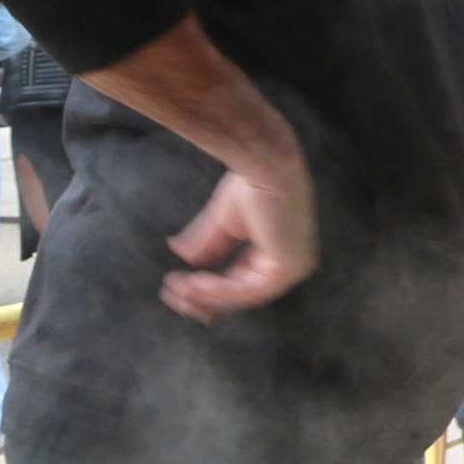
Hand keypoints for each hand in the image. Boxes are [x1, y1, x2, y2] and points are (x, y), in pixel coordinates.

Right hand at [163, 156, 315, 319]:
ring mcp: (291, 269)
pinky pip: (247, 289)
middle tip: (172, 298)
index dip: (208, 291)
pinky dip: (218, 289)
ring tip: (175, 288)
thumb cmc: (252, 184)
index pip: (241, 285)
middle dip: (203, 299)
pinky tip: (193, 283)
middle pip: (240, 296)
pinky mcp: (287, 268)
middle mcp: (288, 266)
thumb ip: (207, 244)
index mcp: (276, 256)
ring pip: (240, 295)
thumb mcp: (223, 222)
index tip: (177, 289)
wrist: (266, 164)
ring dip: (205, 295)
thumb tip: (183, 257)